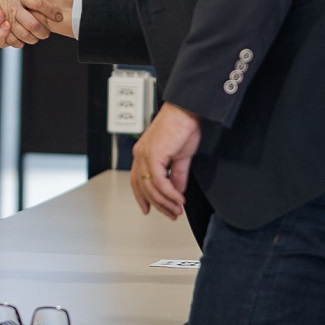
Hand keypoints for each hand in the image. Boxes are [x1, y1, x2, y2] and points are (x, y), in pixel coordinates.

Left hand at [130, 103, 201, 219]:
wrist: (186, 111)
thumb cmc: (183, 126)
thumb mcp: (180, 156)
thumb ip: (177, 175)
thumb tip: (177, 190)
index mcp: (143, 153)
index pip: (137, 181)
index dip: (142, 197)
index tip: (150, 208)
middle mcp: (140, 155)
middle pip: (143, 189)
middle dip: (159, 205)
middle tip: (172, 214)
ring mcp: (145, 155)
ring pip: (151, 188)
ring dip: (166, 202)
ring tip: (178, 209)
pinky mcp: (153, 155)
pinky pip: (159, 182)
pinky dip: (169, 193)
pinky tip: (178, 198)